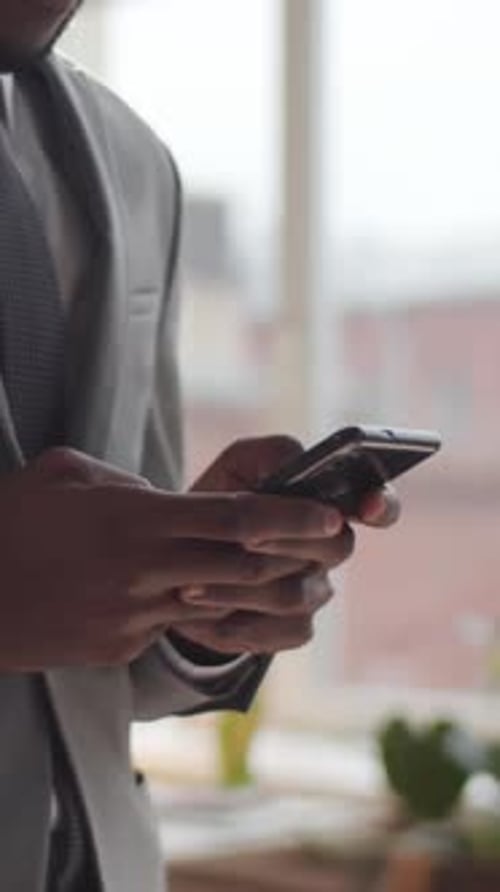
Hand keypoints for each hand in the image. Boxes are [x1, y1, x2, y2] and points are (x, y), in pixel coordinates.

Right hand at [0, 447, 344, 669]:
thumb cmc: (11, 523)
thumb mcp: (66, 473)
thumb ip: (126, 483)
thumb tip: (163, 498)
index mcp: (135, 519)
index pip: (234, 519)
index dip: (290, 518)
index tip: (329, 516)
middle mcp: (143, 571)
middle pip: (244, 569)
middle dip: (295, 559)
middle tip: (329, 549)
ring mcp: (133, 617)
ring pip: (218, 605)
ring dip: (256, 594)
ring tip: (282, 579)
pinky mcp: (118, 649)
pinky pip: (171, 627)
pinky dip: (194, 610)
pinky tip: (193, 596)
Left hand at [172, 437, 400, 654]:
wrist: (181, 561)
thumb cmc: (216, 503)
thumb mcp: (237, 466)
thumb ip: (271, 454)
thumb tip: (298, 460)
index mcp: (326, 503)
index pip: (378, 503)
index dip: (381, 504)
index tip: (369, 505)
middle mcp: (330, 547)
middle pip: (336, 547)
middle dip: (289, 541)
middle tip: (246, 539)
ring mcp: (316, 590)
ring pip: (300, 593)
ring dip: (246, 587)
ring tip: (194, 585)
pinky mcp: (295, 628)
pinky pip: (286, 630)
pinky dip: (241, 623)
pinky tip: (207, 614)